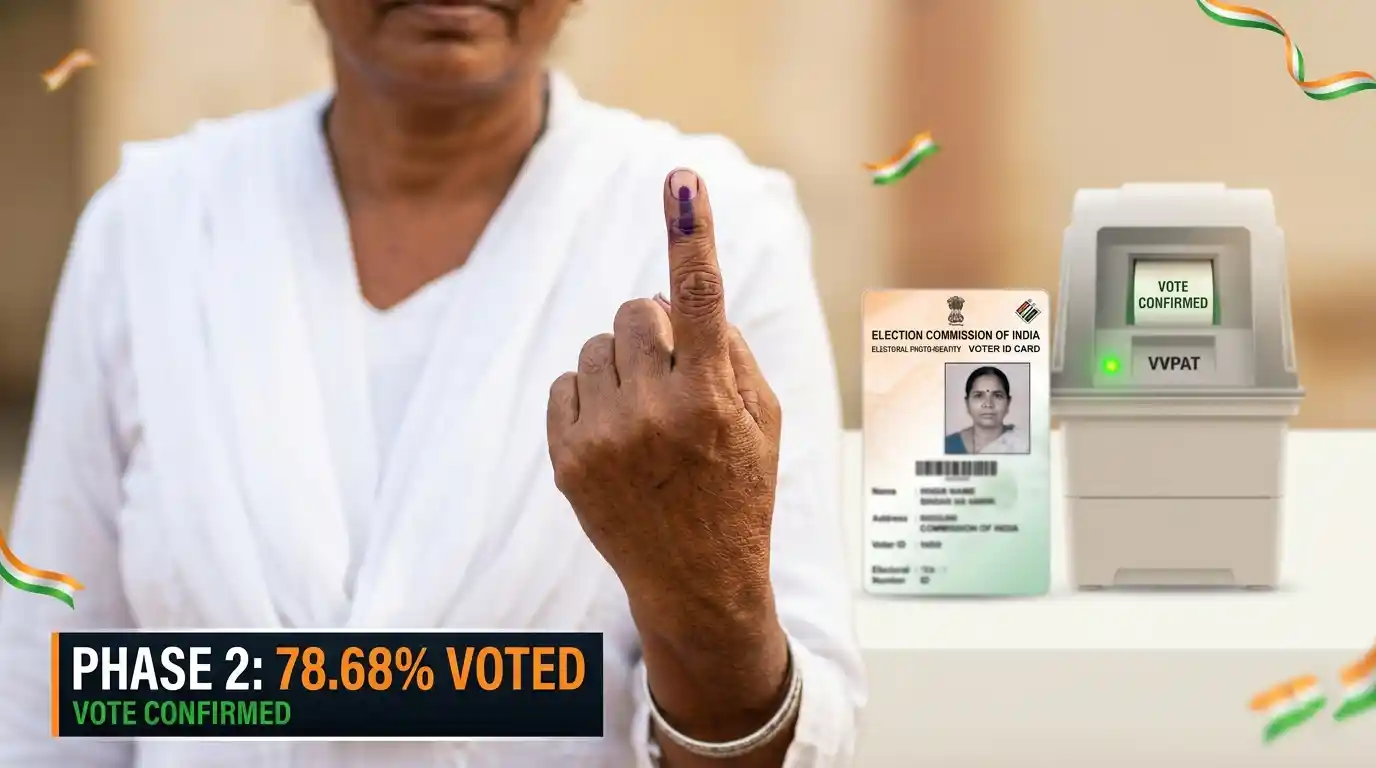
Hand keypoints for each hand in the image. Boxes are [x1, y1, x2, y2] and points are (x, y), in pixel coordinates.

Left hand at [546, 168, 782, 637]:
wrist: (696, 583)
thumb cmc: (739, 491)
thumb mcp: (765, 421)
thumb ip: (728, 348)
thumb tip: (662, 293)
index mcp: (713, 398)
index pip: (700, 297)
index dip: (692, 232)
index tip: (682, 178)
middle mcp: (655, 412)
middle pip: (634, 310)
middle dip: (654, 330)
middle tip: (675, 377)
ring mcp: (603, 437)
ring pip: (597, 345)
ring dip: (621, 365)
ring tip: (646, 417)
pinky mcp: (566, 458)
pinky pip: (566, 382)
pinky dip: (590, 397)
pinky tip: (616, 436)